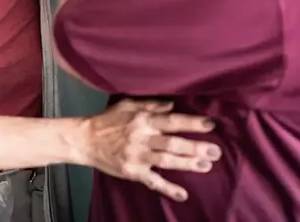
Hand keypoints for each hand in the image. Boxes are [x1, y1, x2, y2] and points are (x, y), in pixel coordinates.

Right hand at [79, 99, 220, 201]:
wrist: (84, 140)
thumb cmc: (106, 121)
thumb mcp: (126, 105)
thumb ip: (150, 104)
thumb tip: (171, 105)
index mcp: (142, 120)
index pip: (172, 121)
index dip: (192, 122)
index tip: (210, 124)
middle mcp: (142, 137)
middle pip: (173, 143)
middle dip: (195, 147)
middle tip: (215, 151)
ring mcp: (137, 156)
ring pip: (167, 161)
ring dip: (188, 164)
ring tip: (206, 165)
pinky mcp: (132, 172)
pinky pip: (152, 181)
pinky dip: (168, 188)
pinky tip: (182, 194)